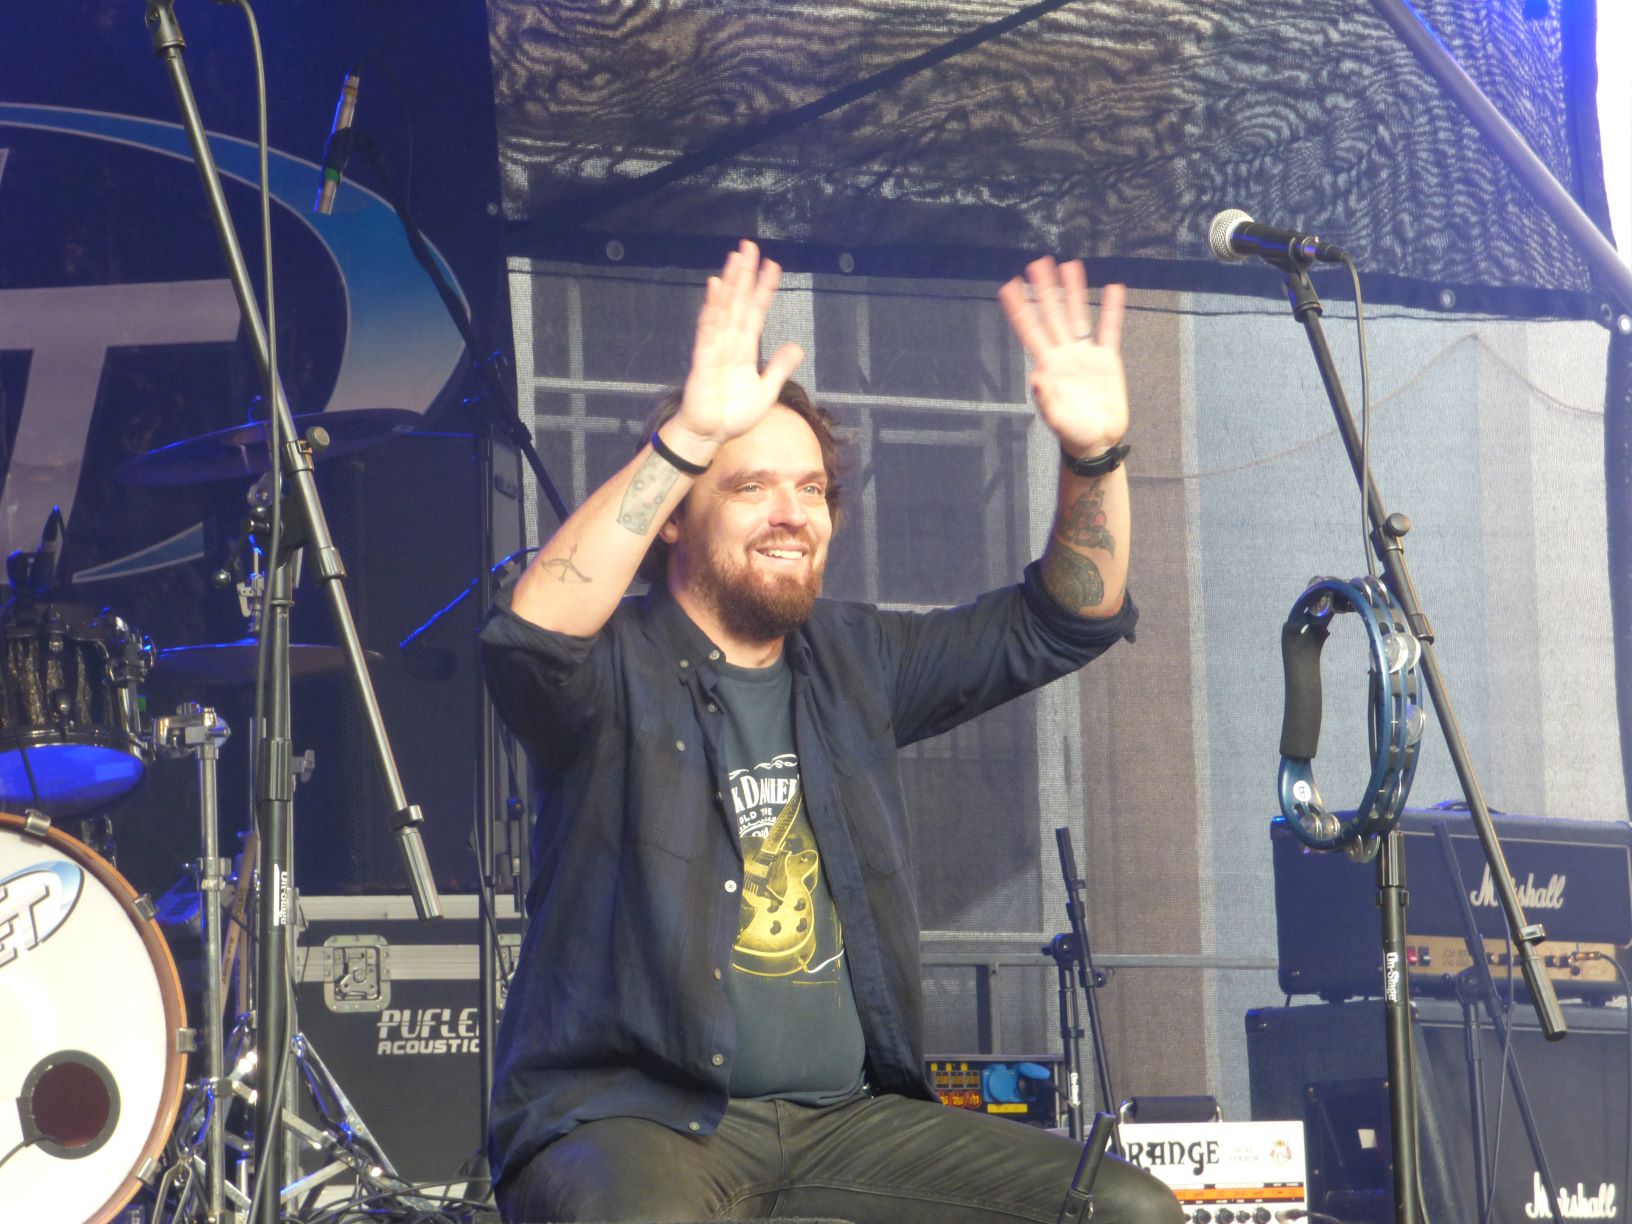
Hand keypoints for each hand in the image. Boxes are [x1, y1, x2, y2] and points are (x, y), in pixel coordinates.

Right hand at [671, 240, 805, 450]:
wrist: (710, 436)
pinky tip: (716, 287)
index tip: (773, 266)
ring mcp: (715, 348)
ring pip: (724, 308)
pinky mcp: (703, 359)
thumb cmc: (732, 415)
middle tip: (750, 246)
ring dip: (730, 282)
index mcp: (744, 349)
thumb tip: (798, 346)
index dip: (764, 289)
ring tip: (736, 257)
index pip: (756, 311)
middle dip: (745, 274)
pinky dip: (713, 308)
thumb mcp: (766, 391)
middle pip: (739, 301)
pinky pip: (708, 329)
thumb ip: (780, 368)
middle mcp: (729, 342)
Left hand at [997, 258, 1127, 456]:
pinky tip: (1114, 289)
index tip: (1009, 285)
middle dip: (1045, 289)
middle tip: (1038, 262)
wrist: (1097, 442)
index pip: (1030, 330)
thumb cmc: (1073, 434)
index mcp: (1048, 366)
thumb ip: (1046, 399)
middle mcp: (1063, 354)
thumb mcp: (1057, 419)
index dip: (1020, 308)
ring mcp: (1085, 355)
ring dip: (1073, 291)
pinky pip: (1109, 330)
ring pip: (1077, 315)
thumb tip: (1035, 377)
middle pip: (1052, 314)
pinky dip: (1112, 310)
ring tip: (1070, 265)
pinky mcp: (1107, 360)